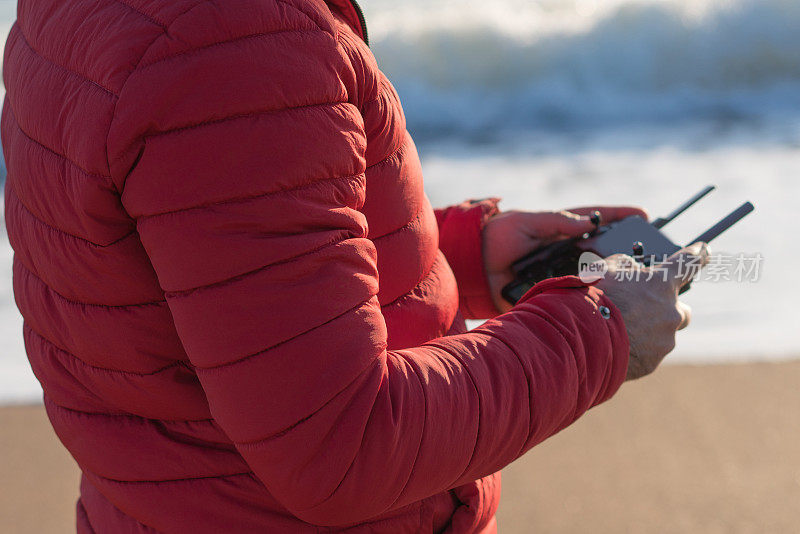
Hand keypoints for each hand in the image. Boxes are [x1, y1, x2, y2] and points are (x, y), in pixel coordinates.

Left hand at [482, 206, 648, 311]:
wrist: (473, 266)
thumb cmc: (499, 236)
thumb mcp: (526, 222)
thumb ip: (555, 221)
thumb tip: (588, 222)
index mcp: (562, 231)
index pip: (597, 221)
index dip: (620, 218)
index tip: (644, 215)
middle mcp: (567, 252)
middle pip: (603, 250)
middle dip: (625, 251)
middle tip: (645, 252)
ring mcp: (562, 273)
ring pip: (594, 275)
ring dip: (612, 277)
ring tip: (635, 277)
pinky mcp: (553, 293)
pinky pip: (574, 297)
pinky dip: (589, 298)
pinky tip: (607, 301)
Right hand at [596, 243, 710, 380]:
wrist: (583, 339)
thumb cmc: (593, 299)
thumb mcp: (606, 269)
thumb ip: (625, 265)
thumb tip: (631, 269)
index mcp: (661, 283)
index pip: (687, 263)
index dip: (697, 255)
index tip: (705, 250)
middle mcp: (670, 312)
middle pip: (682, 310)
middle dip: (668, 309)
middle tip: (646, 310)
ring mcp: (664, 340)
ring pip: (662, 335)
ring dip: (646, 331)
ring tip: (617, 331)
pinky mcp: (652, 362)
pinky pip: (647, 354)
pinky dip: (634, 349)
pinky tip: (613, 346)